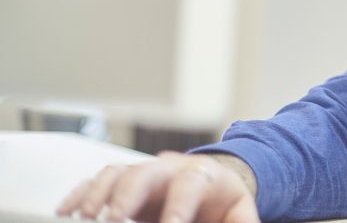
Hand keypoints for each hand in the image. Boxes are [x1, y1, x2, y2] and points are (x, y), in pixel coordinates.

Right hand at [56, 152, 258, 222]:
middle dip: (127, 195)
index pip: (188, 185)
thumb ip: (241, 222)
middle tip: (115, 220)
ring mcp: (143, 173)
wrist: (212, 182)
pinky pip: (98, 180)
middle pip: (145, 173)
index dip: (178, 207)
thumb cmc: (222, 200)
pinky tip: (66, 211)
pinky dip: (80, 193)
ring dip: (98, 193)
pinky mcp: (124, 182)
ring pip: (117, 173)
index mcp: (200, 174)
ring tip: (84, 216)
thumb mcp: (238, 209)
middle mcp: (168, 168)